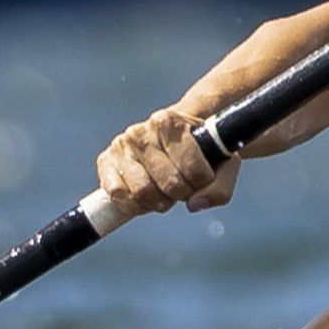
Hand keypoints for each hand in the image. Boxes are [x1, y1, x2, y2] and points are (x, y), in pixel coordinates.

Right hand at [96, 107, 236, 214]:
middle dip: (181, 194)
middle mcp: (141, 131)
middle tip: (183, 189)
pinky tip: (145, 200)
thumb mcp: (222, 162)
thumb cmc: (201, 150)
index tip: (203, 178)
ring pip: (142, 191)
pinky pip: (117, 194)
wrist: (172, 135)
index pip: (193, 168)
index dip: (203, 182)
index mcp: (170, 122)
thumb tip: (195, 206)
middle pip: (169, 183)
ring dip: (158, 202)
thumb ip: (219, 186)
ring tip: (165, 195)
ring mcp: (121, 145)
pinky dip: (134, 205)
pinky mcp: (106, 161)